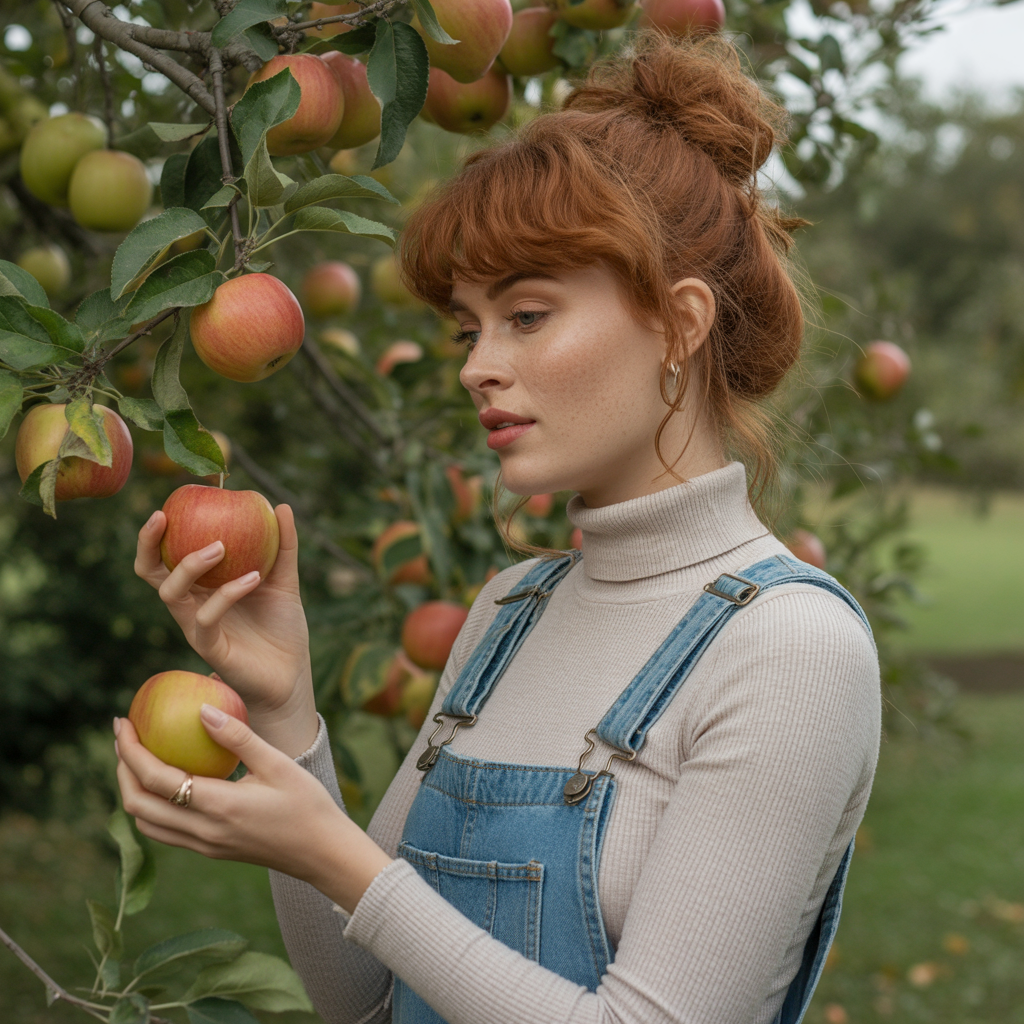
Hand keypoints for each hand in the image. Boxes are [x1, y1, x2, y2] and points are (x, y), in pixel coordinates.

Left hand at [114, 711, 392, 914]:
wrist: (322, 853)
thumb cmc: (306, 803)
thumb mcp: (277, 763)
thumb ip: (238, 737)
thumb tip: (202, 709)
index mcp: (218, 806)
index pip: (157, 779)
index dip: (131, 750)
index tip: (123, 723)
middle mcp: (203, 831)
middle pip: (138, 805)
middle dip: (122, 769)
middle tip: (124, 736)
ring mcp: (204, 846)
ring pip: (146, 823)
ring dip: (132, 790)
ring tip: (137, 757)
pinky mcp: (210, 851)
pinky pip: (165, 831)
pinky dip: (152, 805)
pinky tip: (167, 780)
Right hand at [135, 504, 314, 747]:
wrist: (292, 675)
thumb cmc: (281, 628)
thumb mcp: (285, 580)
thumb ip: (283, 546)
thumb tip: (279, 505)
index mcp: (202, 586)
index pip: (166, 556)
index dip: (157, 533)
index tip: (167, 504)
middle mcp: (191, 605)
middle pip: (151, 572)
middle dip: (148, 544)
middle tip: (163, 517)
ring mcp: (196, 627)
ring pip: (171, 593)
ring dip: (190, 564)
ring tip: (220, 546)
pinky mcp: (210, 647)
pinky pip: (207, 617)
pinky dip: (228, 593)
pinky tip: (253, 577)